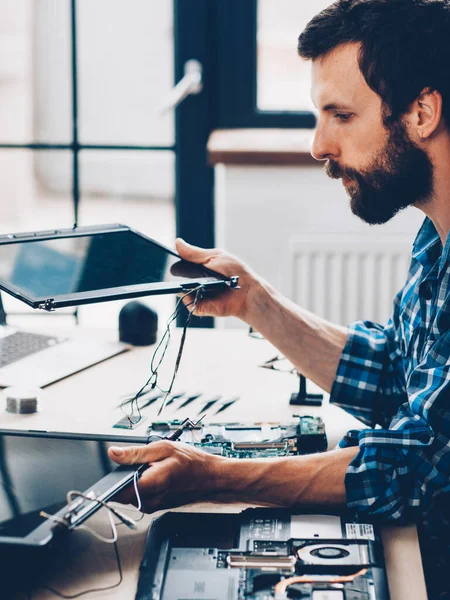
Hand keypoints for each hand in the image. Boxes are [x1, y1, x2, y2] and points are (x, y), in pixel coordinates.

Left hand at [108, 440, 222, 512]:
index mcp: (150, 485)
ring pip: (131, 495)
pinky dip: (145, 485)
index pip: (116, 492)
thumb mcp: (164, 448)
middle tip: (142, 462)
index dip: (112, 480)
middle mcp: (150, 501)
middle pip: (123, 492)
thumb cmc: (192, 462)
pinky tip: (157, 475)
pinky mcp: (157, 507)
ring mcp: (154, 506)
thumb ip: (136, 453)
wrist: (212, 478)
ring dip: (136, 481)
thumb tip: (113, 453)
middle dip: (126, 476)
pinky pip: (141, 497)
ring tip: (153, 467)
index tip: (115, 470)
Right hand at [175, 238, 259, 319]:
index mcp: (198, 269)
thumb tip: (177, 242)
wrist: (247, 291)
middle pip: (177, 278)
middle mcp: (195, 282)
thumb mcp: (214, 256)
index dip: (173, 261)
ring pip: (179, 290)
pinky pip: (186, 302)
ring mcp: (195, 295)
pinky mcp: (198, 306)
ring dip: (179, 284)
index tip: (166, 256)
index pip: (180, 265)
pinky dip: (186, 296)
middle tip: (175, 268)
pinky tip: (191, 290)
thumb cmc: (235, 272)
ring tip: (187, 278)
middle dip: (174, 273)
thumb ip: (195, 253)